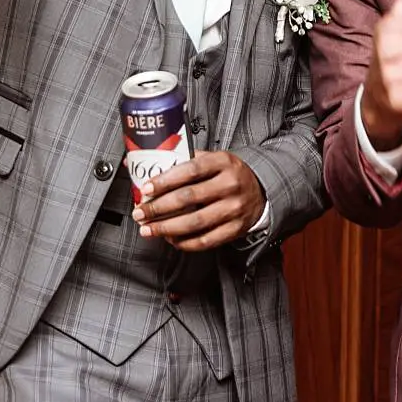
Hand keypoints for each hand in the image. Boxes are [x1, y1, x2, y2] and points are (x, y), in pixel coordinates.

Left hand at [133, 152, 266, 251]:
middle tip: (140, 213)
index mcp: (223, 162)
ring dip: (166, 228)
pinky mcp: (236, 229)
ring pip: (195, 222)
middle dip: (158, 208)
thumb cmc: (229, 174)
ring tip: (149, 229)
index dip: (165, 181)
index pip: (189, 170)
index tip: (146, 188)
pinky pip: (206, 240)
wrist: (261, 190)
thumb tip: (145, 162)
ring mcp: (234, 209)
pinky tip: (170, 239)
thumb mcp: (213, 159)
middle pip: (188, 198)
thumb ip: (184, 160)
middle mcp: (230, 185)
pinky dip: (185, 242)